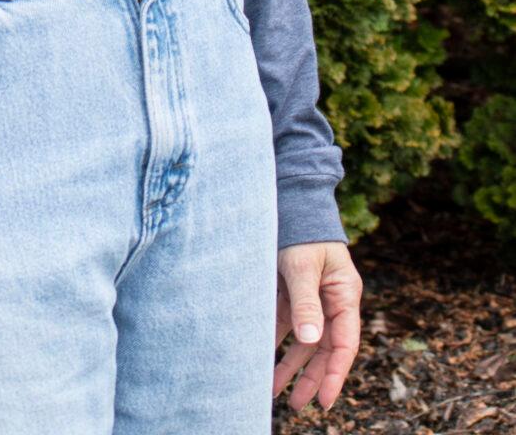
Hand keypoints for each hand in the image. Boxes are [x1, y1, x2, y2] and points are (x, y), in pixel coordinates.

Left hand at [274, 240, 362, 411]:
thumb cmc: (302, 231)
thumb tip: (310, 341)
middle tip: (299, 406)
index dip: (336, 374)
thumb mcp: (303, 266)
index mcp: (344, 295)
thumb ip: (306, 303)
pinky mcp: (291, 294)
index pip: (344, 343)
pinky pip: (285, 326)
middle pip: (324, 348)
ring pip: (304, 341)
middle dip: (312, 378)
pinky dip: (276, 343)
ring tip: (275, 392)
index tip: (325, 400)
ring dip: (291, 365)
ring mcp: (310, 299)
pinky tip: (264, 361)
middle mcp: (330, 301)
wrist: (289, 201)